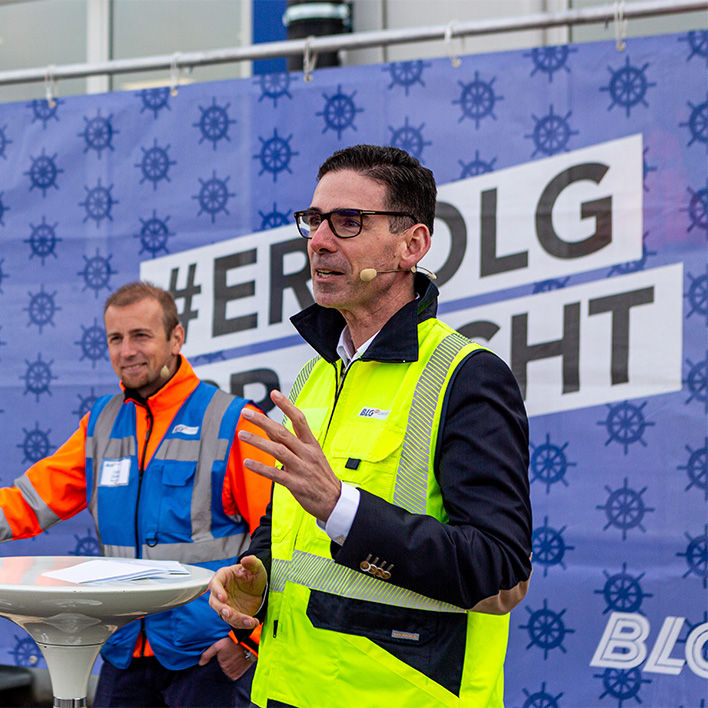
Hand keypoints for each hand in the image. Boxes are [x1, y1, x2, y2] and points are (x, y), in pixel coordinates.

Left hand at [198, 636, 254, 680]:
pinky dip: (234, 671)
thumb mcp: (218, 645)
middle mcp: (228, 672)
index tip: (222, 658)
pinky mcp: (240, 674)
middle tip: (227, 657)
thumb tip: (200, 664)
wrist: (249, 643)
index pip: (216, 668)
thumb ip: (208, 654)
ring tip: (232, 660)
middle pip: (222, 671)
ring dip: (229, 669)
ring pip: (228, 673)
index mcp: (222, 665)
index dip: (218, 663)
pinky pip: (234, 675)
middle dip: (223, 666)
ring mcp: (234, 674)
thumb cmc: (232, 642)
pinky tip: (235, 663)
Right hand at [208, 555, 265, 629]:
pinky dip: (243, 624)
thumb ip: (252, 562)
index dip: (217, 591)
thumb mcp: (256, 567)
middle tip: (229, 613)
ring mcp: (225, 604)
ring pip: (224, 614)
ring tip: (249, 621)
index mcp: (223, 577)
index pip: (215, 583)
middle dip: (221, 609)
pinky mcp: (231, 614)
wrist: (258, 588)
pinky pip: (234, 621)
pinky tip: (253, 622)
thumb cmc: (252, 574)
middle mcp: (221, 592)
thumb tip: (246, 559)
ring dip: (235, 619)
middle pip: (214, 602)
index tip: (224, 597)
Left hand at [238, 390, 341, 522]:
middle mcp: (307, 453)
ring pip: (278, 451)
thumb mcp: (311, 455)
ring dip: (258, 442)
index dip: (287, 406)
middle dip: (263, 421)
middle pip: (282, 432)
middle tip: (246, 413)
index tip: (274, 393)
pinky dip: (260, 468)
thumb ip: (290, 442)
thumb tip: (270, 428)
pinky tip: (247, 463)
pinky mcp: (296, 484)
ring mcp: (302, 469)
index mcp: (311, 444)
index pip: (299, 419)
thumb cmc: (321, 476)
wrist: (335, 501)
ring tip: (241, 435)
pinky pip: (275, 474)